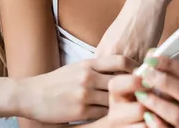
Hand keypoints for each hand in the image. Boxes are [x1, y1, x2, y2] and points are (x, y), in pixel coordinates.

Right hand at [17, 55, 137, 122]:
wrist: (31, 94)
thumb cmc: (54, 82)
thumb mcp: (76, 68)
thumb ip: (96, 69)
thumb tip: (118, 71)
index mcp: (88, 63)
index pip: (120, 60)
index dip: (136, 66)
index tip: (144, 73)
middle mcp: (88, 76)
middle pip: (123, 81)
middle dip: (136, 88)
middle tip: (147, 93)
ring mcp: (85, 93)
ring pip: (116, 100)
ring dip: (126, 105)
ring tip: (138, 108)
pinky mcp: (81, 110)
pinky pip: (104, 114)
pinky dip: (113, 116)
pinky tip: (118, 118)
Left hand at [109, 51, 178, 127]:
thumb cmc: (176, 107)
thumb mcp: (176, 89)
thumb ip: (166, 72)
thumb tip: (151, 53)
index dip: (170, 64)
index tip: (149, 59)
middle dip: (164, 82)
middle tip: (145, 76)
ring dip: (157, 102)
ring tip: (141, 95)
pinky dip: (158, 123)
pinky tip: (148, 117)